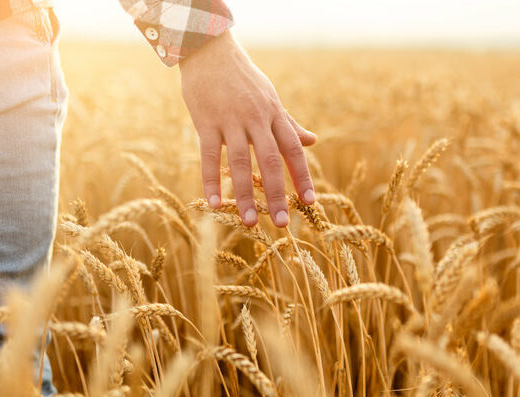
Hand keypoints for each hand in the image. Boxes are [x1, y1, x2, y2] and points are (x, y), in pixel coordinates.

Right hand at [180, 31, 316, 227]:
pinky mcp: (205, 121)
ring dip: (245, 194)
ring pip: (239, 162)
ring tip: (249, 222)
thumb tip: (314, 141)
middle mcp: (255, 118)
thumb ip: (289, 124)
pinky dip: (211, 180)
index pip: (293, 149)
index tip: (310, 201)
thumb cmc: (242, 79)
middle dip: (277, 193)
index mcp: (274, 114)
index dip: (302, 176)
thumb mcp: (270, 98)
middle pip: (270, 160)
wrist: (210, 50)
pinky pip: (208, 156)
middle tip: (283, 223)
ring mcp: (230, 119)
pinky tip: (216, 204)